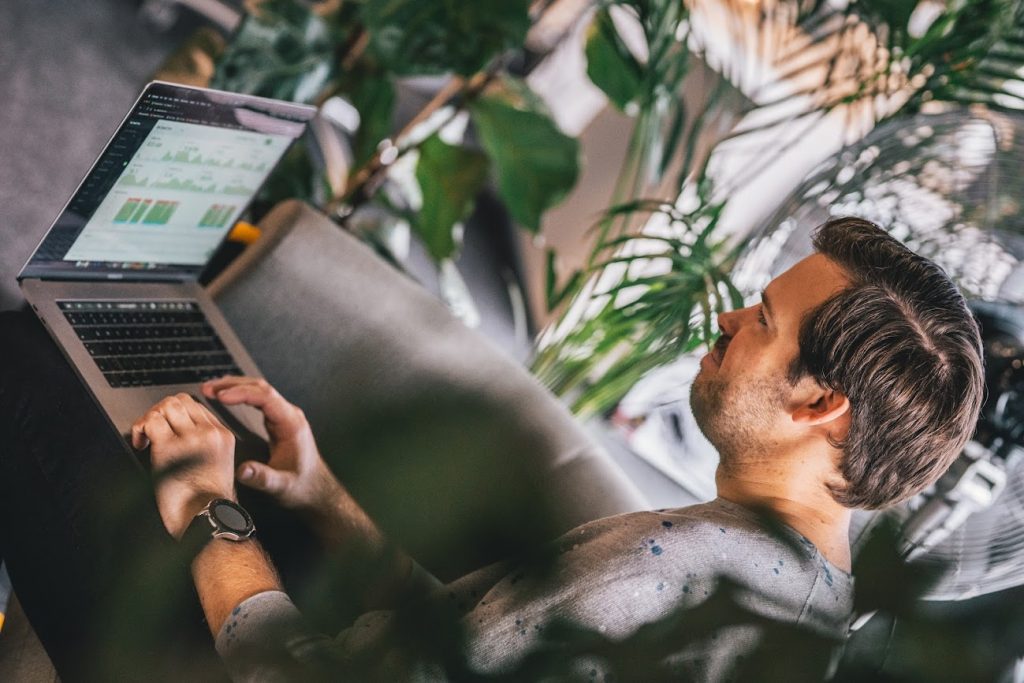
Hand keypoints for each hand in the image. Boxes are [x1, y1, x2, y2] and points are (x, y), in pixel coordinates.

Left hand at [132, 393, 235, 538]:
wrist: (207, 521)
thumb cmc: (207, 505)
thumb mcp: (215, 467)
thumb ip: (202, 446)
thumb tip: (176, 431)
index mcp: (222, 436)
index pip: (195, 406)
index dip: (174, 414)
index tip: (165, 430)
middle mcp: (209, 433)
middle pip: (180, 400)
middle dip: (160, 411)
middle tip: (152, 432)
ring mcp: (191, 439)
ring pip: (166, 406)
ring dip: (150, 418)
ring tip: (146, 437)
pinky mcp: (171, 449)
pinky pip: (151, 422)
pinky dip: (140, 429)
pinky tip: (141, 444)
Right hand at [201, 376, 343, 515]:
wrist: (316, 490)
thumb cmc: (302, 487)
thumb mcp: (281, 486)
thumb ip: (262, 478)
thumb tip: (242, 470)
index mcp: (291, 424)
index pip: (266, 398)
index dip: (242, 393)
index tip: (220, 397)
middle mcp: (289, 416)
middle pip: (261, 388)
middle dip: (233, 385)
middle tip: (208, 388)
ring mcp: (283, 417)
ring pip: (259, 391)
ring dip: (235, 387)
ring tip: (211, 390)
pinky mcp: (277, 422)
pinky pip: (258, 400)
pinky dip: (240, 395)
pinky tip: (226, 397)